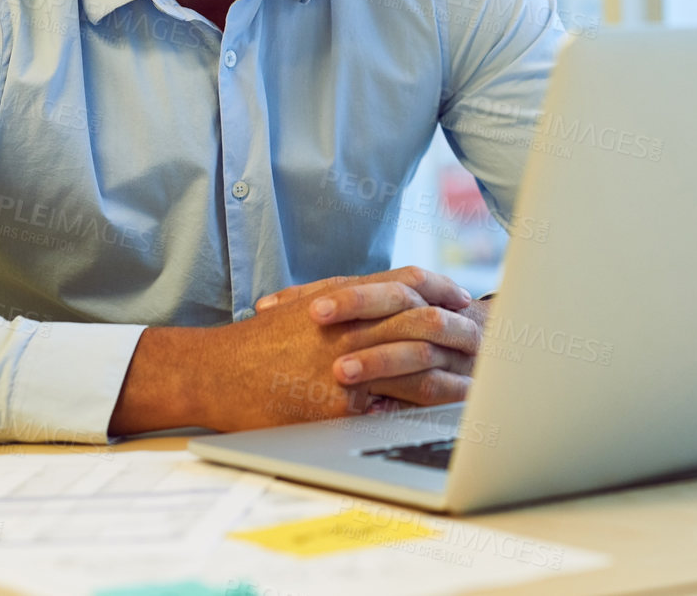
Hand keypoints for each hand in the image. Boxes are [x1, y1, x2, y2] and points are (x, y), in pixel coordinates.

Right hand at [109, 267, 483, 434]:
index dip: (441, 287)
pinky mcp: (336, 405)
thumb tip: (388, 296)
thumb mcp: (305, 305)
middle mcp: (348, 326)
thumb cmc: (258, 342)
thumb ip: (348, 300)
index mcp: (343, 299)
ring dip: (445, 373)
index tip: (463, 297)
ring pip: (411, 366)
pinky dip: (413, 410)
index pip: (406, 281)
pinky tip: (436, 414)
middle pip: (419, 320)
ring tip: (471, 381)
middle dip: (456, 330)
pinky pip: (386, 408)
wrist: (213, 372)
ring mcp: (343, 365)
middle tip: (483, 339)